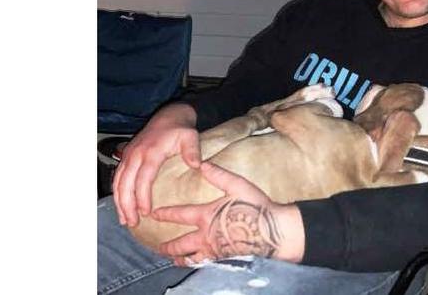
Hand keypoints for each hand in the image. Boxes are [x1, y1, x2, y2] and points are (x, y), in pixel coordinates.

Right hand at [113, 103, 199, 226]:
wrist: (169, 115)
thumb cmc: (181, 129)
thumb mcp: (190, 137)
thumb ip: (192, 151)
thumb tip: (196, 166)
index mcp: (150, 152)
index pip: (143, 178)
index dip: (142, 196)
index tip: (145, 213)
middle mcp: (135, 154)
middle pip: (125, 183)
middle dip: (127, 205)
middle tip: (133, 223)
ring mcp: (128, 155)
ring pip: (118, 182)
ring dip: (119, 202)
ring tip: (125, 220)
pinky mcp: (126, 156)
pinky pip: (117, 177)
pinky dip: (117, 193)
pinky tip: (121, 206)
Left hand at [151, 162, 304, 265]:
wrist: (273, 232)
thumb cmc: (257, 207)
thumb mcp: (238, 185)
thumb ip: (219, 175)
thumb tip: (203, 164)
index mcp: (206, 216)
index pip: (180, 215)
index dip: (165, 214)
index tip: (154, 214)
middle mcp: (206, 236)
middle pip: (180, 244)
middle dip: (168, 246)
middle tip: (159, 248)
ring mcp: (215, 250)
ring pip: (191, 258)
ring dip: (180, 259)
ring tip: (174, 259)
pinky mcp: (225, 259)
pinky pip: (205, 264)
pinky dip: (197, 264)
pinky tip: (197, 263)